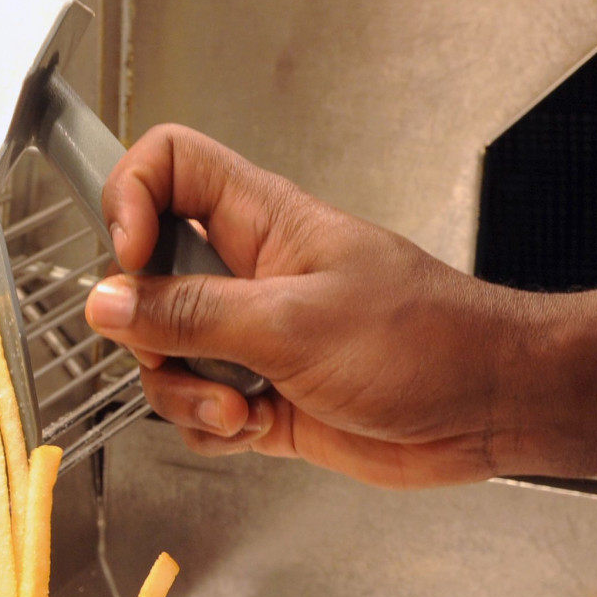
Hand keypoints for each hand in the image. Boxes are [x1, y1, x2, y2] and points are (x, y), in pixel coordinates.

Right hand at [84, 124, 538, 487]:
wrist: (488, 408)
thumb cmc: (426, 343)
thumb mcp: (292, 324)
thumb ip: (191, 314)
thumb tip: (108, 302)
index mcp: (261, 222)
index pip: (168, 166)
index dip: (129, 199)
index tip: (128, 256)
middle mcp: (248, 274)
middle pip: (147, 280)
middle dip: (152, 332)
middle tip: (185, 350)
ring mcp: (254, 337)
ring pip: (167, 357)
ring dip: (187, 394)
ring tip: (243, 406)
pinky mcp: (263, 396)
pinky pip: (199, 412)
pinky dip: (215, 430)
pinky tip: (260, 428)